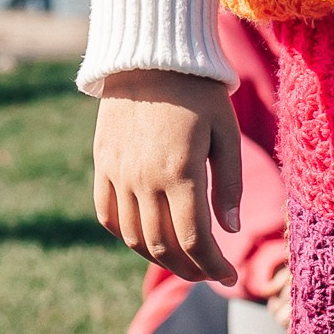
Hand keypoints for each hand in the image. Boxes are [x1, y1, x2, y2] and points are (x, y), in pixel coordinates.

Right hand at [93, 71, 243, 285]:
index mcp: (180, 172)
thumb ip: (229, 184)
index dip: (212, 266)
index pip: (194, 240)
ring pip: (134, 237)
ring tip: (184, 263)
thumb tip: (230, 231)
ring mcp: (118, 173)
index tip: (229, 276)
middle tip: (210, 274)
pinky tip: (148, 240)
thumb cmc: (200, 93)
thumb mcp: (226, 133)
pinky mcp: (103, 164)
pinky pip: (108, 214)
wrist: (151, 57)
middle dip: (189, 269)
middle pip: (163, 246)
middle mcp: (144, 179)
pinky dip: (126, 236)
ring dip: (159, 259)